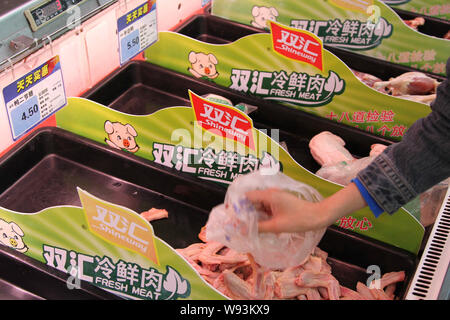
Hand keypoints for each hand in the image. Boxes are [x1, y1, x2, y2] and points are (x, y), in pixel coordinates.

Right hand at [246, 183, 367, 233]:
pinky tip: (257, 226)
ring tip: (245, 227)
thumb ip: (258, 228)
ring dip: (252, 216)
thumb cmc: (299, 220)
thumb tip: (242, 231)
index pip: (246, 197)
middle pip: (251, 201)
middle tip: (236, 225)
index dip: (237, 206)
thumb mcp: (277, 226)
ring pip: (257, 206)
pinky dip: (260, 216)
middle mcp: (270, 194)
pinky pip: (265, 209)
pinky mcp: (278, 204)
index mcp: (269, 195)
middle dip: (243, 212)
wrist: (318, 216)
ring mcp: (275, 199)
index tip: (231, 216)